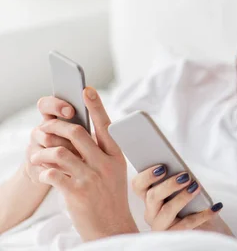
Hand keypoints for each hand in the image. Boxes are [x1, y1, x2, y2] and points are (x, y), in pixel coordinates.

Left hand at [30, 87, 137, 240]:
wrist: (111, 227)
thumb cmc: (110, 196)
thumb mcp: (114, 170)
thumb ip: (100, 151)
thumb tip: (81, 129)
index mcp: (115, 155)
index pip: (105, 124)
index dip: (95, 106)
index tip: (86, 90)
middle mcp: (105, 163)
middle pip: (77, 133)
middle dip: (56, 126)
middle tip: (45, 126)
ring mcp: (91, 178)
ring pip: (60, 151)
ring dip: (44, 151)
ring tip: (40, 155)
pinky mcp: (77, 193)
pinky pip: (52, 174)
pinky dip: (44, 172)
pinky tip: (44, 174)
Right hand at [132, 166, 230, 235]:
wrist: (209, 228)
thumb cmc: (195, 204)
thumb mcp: (187, 189)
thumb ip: (180, 178)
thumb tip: (182, 170)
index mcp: (150, 197)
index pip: (138, 185)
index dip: (146, 175)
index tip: (162, 166)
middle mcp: (151, 212)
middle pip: (152, 196)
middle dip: (169, 184)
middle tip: (186, 176)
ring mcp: (160, 226)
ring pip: (167, 210)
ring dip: (183, 197)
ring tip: (196, 187)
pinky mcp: (173, 237)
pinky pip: (186, 224)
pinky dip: (202, 214)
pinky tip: (215, 207)